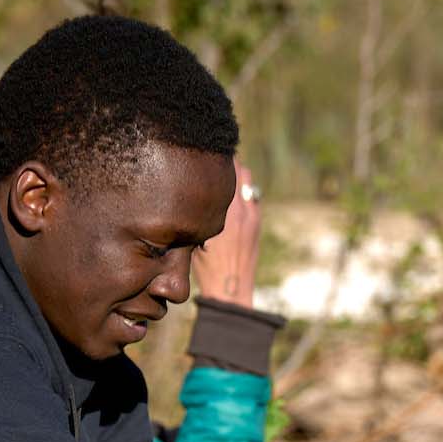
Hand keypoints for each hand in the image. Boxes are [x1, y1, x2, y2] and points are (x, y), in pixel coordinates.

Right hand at [194, 159, 262, 305]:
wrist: (231, 289)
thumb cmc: (206, 267)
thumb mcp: (192, 239)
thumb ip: (194, 214)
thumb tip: (184, 191)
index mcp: (224, 212)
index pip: (225, 171)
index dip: (215, 158)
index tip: (203, 152)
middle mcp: (242, 210)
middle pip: (239, 170)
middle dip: (227, 163)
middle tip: (212, 160)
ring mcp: (253, 216)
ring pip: (247, 182)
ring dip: (236, 176)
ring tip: (221, 176)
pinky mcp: (257, 224)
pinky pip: (251, 197)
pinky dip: (242, 192)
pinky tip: (228, 196)